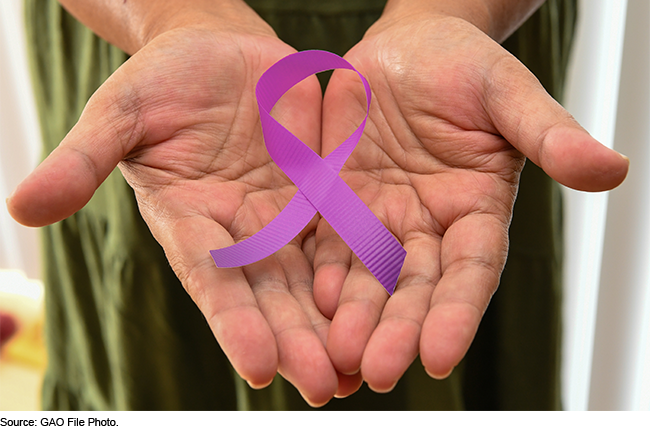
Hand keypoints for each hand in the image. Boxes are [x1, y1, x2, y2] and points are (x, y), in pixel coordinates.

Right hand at [7, 25, 346, 405]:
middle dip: (296, 340)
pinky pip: (352, 232)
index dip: (232, 322)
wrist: (221, 48)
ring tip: (366, 367)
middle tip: (325, 386)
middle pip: (271, 294)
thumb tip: (21, 208)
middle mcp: (241, 231)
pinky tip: (395, 303)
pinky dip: (370, 269)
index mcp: (190, 222)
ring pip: (316, 276)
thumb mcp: (122, 111)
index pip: (211, 280)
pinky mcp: (325, 192)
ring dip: (340, 321)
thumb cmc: (164, 77)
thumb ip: (85, 158)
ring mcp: (287, 215)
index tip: (256, 366)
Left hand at [314, 13, 628, 391]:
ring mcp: (379, 218)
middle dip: (397, 330)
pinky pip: (327, 244)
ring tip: (337, 354)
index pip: (470, 271)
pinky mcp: (338, 202)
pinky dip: (321, 275)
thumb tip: (612, 168)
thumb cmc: (463, 66)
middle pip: (414, 288)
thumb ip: (547, 133)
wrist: (406, 48)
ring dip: (353, 317)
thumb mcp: (505, 92)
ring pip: (367, 277)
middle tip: (378, 372)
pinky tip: (310, 303)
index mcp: (474, 210)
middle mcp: (426, 226)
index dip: (457, 313)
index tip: (441, 356)